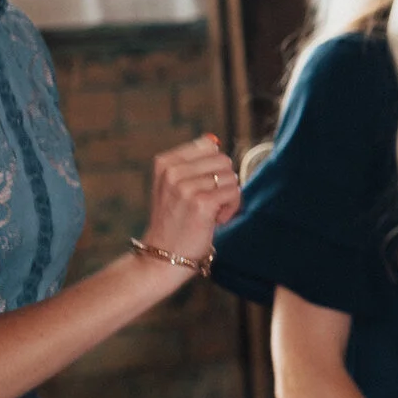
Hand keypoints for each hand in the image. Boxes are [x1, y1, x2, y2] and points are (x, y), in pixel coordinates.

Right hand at [144, 134, 241, 264]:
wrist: (162, 256)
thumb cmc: (175, 220)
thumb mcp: (174, 186)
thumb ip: (193, 163)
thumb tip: (213, 141)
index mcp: (165, 163)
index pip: (209, 147)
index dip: (213, 168)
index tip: (201, 187)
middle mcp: (173, 172)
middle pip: (223, 161)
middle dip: (223, 182)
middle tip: (208, 202)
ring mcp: (186, 187)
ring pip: (231, 178)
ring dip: (228, 198)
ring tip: (209, 213)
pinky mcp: (201, 203)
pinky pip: (235, 194)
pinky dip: (231, 209)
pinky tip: (214, 221)